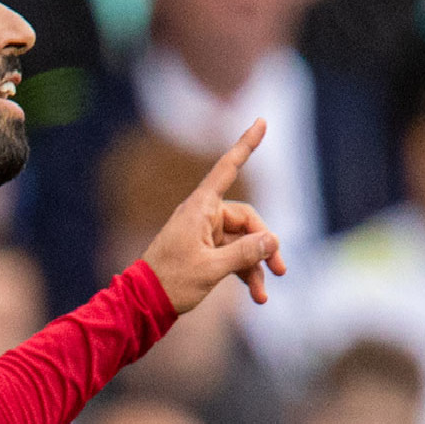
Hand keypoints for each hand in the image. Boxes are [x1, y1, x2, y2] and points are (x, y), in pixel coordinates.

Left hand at [141, 119, 286, 313]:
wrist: (143, 302)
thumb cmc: (172, 281)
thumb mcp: (212, 268)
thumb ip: (245, 252)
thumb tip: (272, 240)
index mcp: (200, 208)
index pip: (228, 168)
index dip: (246, 145)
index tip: (262, 121)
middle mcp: (203, 215)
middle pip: (247, 219)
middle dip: (265, 246)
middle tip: (280, 270)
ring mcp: (203, 233)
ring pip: (242, 242)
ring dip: (255, 267)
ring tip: (262, 296)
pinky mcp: (203, 250)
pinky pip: (232, 254)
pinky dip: (244, 272)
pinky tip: (256, 296)